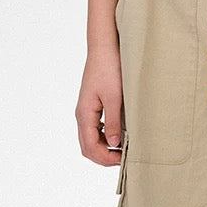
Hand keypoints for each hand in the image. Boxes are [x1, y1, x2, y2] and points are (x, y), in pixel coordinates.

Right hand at [75, 46, 124, 166]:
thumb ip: (113, 123)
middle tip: (124, 158)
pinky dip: (103, 136)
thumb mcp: (114, 97)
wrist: (104, 46)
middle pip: (87, 146)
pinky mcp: (92, 103)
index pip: (90, 148)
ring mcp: (86, 109)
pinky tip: (117, 134)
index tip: (123, 160)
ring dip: (103, 147)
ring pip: (90, 138)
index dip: (105, 159)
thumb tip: (113, 145)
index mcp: (85, 114)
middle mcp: (82, 114)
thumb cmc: (109, 68)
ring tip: (123, 148)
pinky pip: (94, 128)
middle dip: (103, 156)